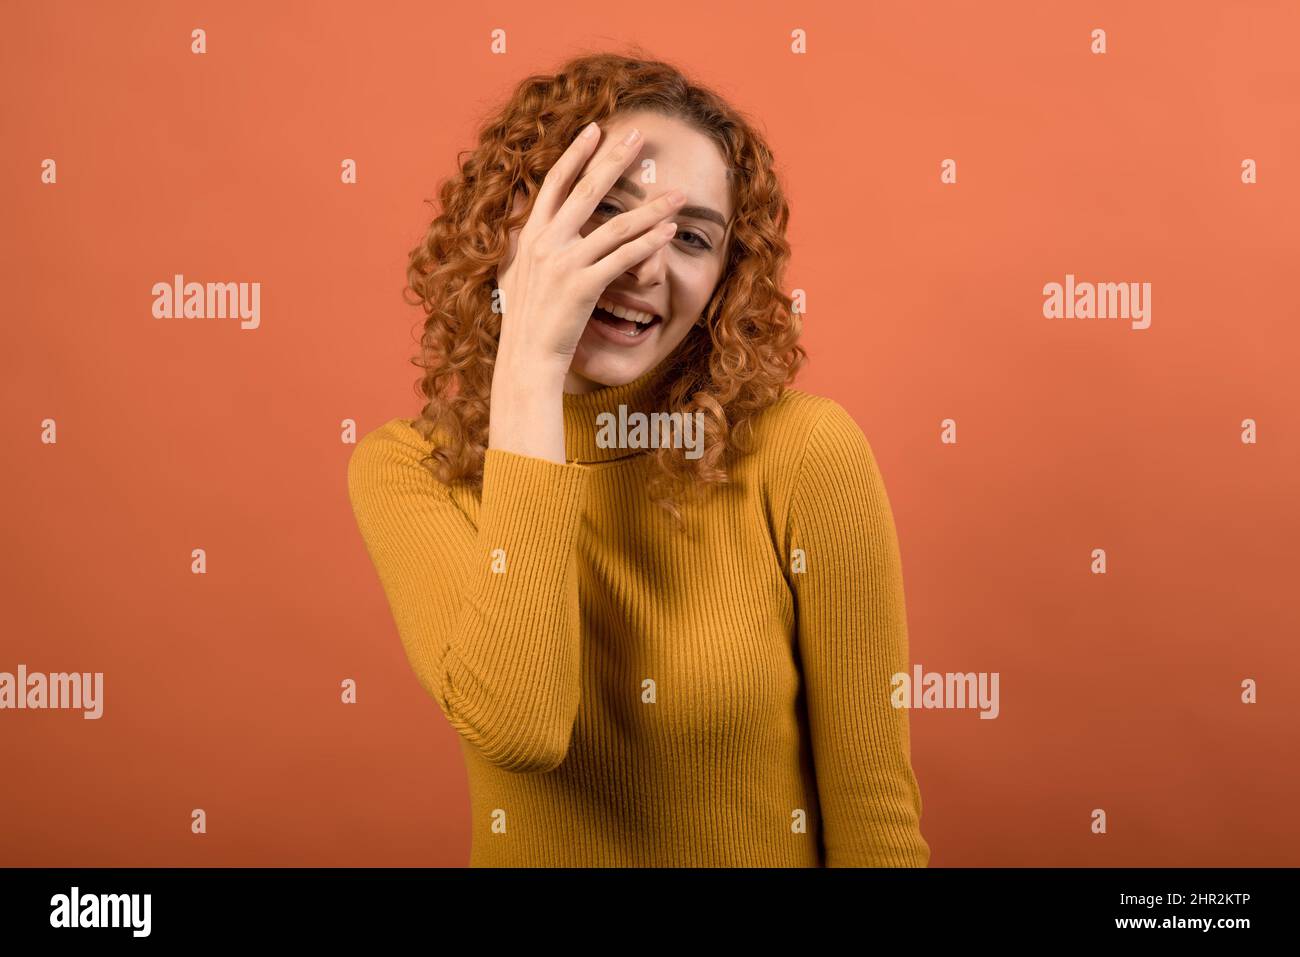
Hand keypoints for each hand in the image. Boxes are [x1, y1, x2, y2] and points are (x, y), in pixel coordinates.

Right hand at [494, 123, 687, 371]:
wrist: (526, 358)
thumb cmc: (525, 319)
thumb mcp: (512, 271)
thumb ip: (519, 239)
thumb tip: (516, 209)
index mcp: (530, 235)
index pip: (555, 184)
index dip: (576, 154)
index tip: (596, 129)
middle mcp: (545, 243)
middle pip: (587, 192)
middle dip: (614, 160)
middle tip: (639, 136)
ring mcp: (564, 264)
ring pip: (616, 226)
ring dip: (652, 208)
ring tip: (677, 194)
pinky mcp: (583, 287)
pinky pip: (624, 258)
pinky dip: (649, 243)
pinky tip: (670, 231)